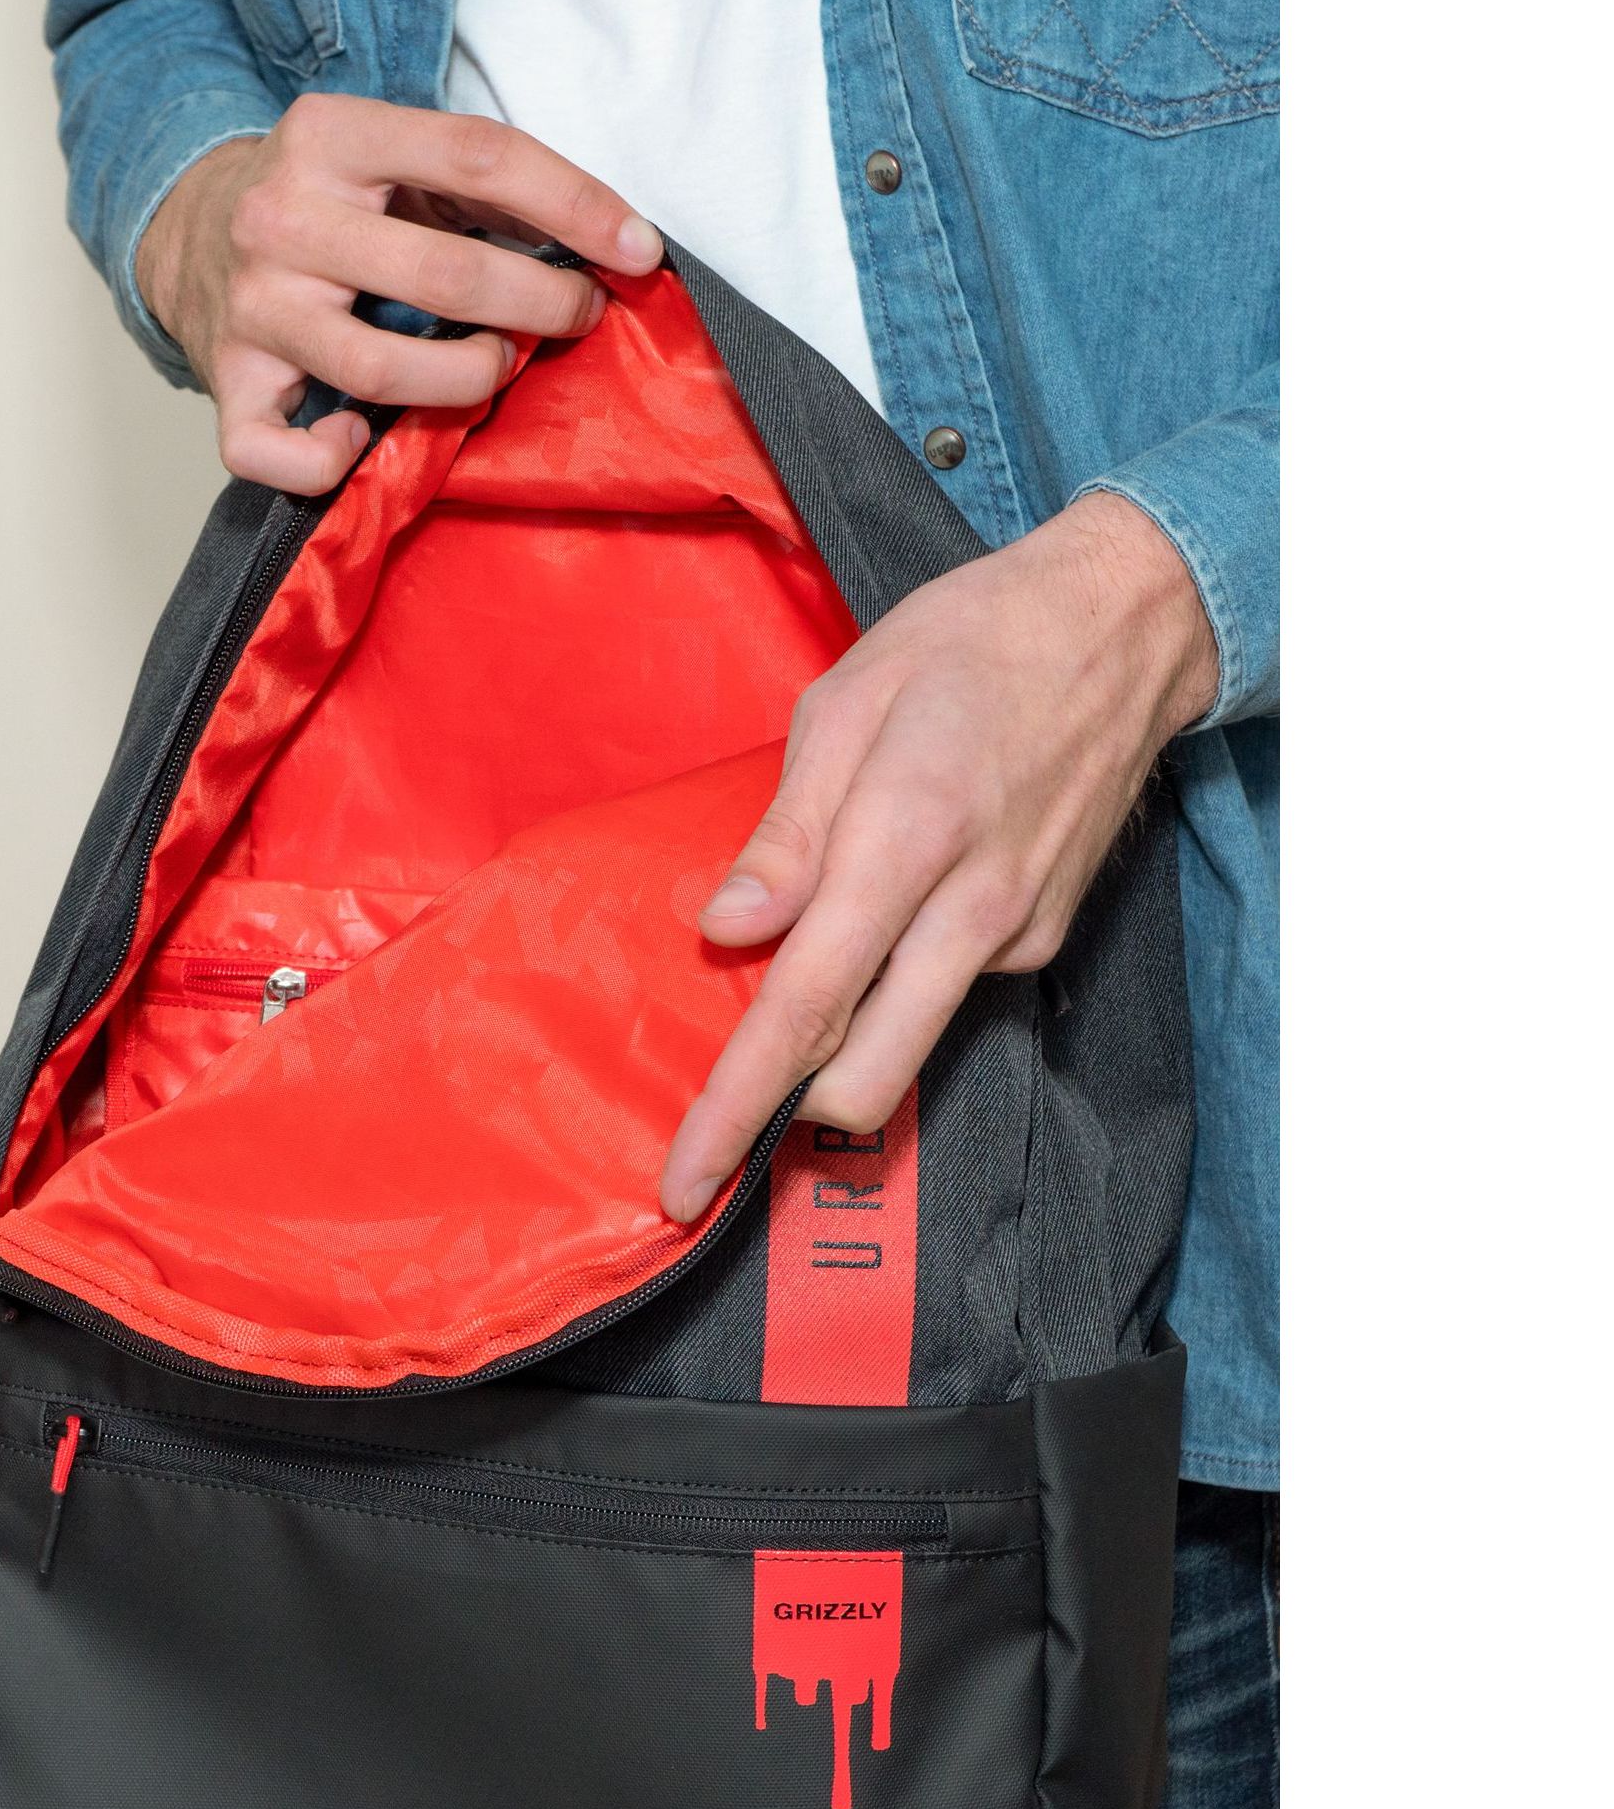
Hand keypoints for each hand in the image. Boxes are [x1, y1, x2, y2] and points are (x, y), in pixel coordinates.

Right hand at [136, 94, 662, 492]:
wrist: (186, 229)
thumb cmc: (327, 207)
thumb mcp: (390, 162)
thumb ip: (480, 190)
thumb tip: (608, 241)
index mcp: (330, 136)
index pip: (477, 155)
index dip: (574, 204)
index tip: (638, 248)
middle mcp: (281, 218)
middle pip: (444, 273)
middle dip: (540, 304)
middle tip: (577, 314)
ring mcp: (251, 306)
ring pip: (377, 370)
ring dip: (465, 381)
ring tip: (493, 370)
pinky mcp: (226, 383)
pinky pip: (278, 454)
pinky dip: (330, 464)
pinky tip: (364, 438)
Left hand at [658, 491, 1218, 1220]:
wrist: (1122, 627)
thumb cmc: (968, 643)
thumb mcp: (847, 702)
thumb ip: (787, 832)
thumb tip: (728, 928)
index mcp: (906, 837)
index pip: (805, 1003)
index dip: (737, 1105)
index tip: (685, 1180)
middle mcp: (971, 909)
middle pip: (867, 1076)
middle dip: (780, 1125)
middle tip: (715, 1135)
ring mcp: (1017, 933)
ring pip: (906, 1048)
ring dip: (835, 1051)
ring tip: (801, 974)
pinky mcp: (1043, 939)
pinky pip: (942, 995)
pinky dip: (891, 987)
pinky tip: (887, 909)